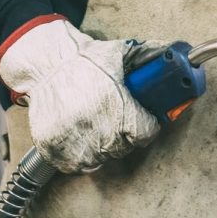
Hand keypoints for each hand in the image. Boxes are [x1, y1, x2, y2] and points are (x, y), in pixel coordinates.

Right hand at [0, 19, 160, 172]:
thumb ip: (147, 56)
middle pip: (124, 147)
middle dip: (126, 135)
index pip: (145, 133)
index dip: (148, 125)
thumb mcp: (119, 52)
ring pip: (101, 159)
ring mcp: (74, 142)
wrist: (46, 64)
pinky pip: (77, 165)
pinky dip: (81, 155)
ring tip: (99, 126)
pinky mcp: (54, 150)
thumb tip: (170, 53)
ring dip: (104, 147)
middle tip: (119, 120)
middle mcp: (96, 129)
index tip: (145, 120)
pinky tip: (82, 136)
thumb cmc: (85, 59)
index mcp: (117, 108)